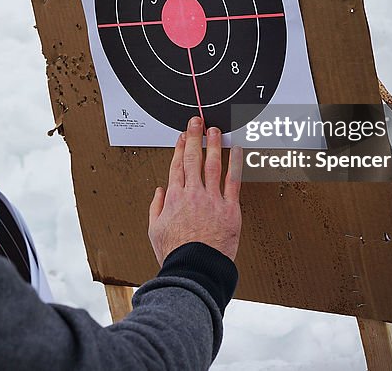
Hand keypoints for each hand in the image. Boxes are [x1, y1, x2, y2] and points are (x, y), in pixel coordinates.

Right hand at [148, 117, 242, 263]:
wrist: (195, 269)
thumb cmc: (176, 254)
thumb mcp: (155, 230)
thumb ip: (156, 207)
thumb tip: (159, 192)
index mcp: (174, 198)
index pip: (177, 165)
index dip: (180, 147)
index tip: (183, 136)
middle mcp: (193, 194)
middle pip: (193, 159)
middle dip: (194, 137)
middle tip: (197, 122)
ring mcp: (212, 200)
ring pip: (213, 165)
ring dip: (213, 145)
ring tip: (215, 131)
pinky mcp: (230, 209)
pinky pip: (234, 181)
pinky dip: (235, 163)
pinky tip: (236, 150)